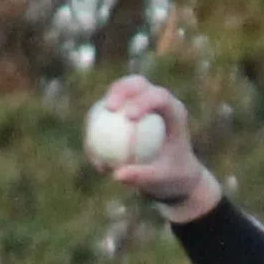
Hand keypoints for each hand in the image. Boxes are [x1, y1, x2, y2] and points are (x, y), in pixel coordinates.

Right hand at [99, 75, 220, 222]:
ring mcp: (142, 102)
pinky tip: (89, 145)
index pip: (159, 97)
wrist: (174, 175)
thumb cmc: (172, 177)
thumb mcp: (162, 180)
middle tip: (108, 107)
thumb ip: (143, 176)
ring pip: (119, 93)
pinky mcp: (127, 109)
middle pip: (138, 84)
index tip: (128, 116)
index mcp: (174, 111)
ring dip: (102, 106)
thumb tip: (116, 175)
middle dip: (121, 89)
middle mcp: (158, 101)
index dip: (143, 100)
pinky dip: (98, 124)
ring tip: (91, 125)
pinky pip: (109, 112)